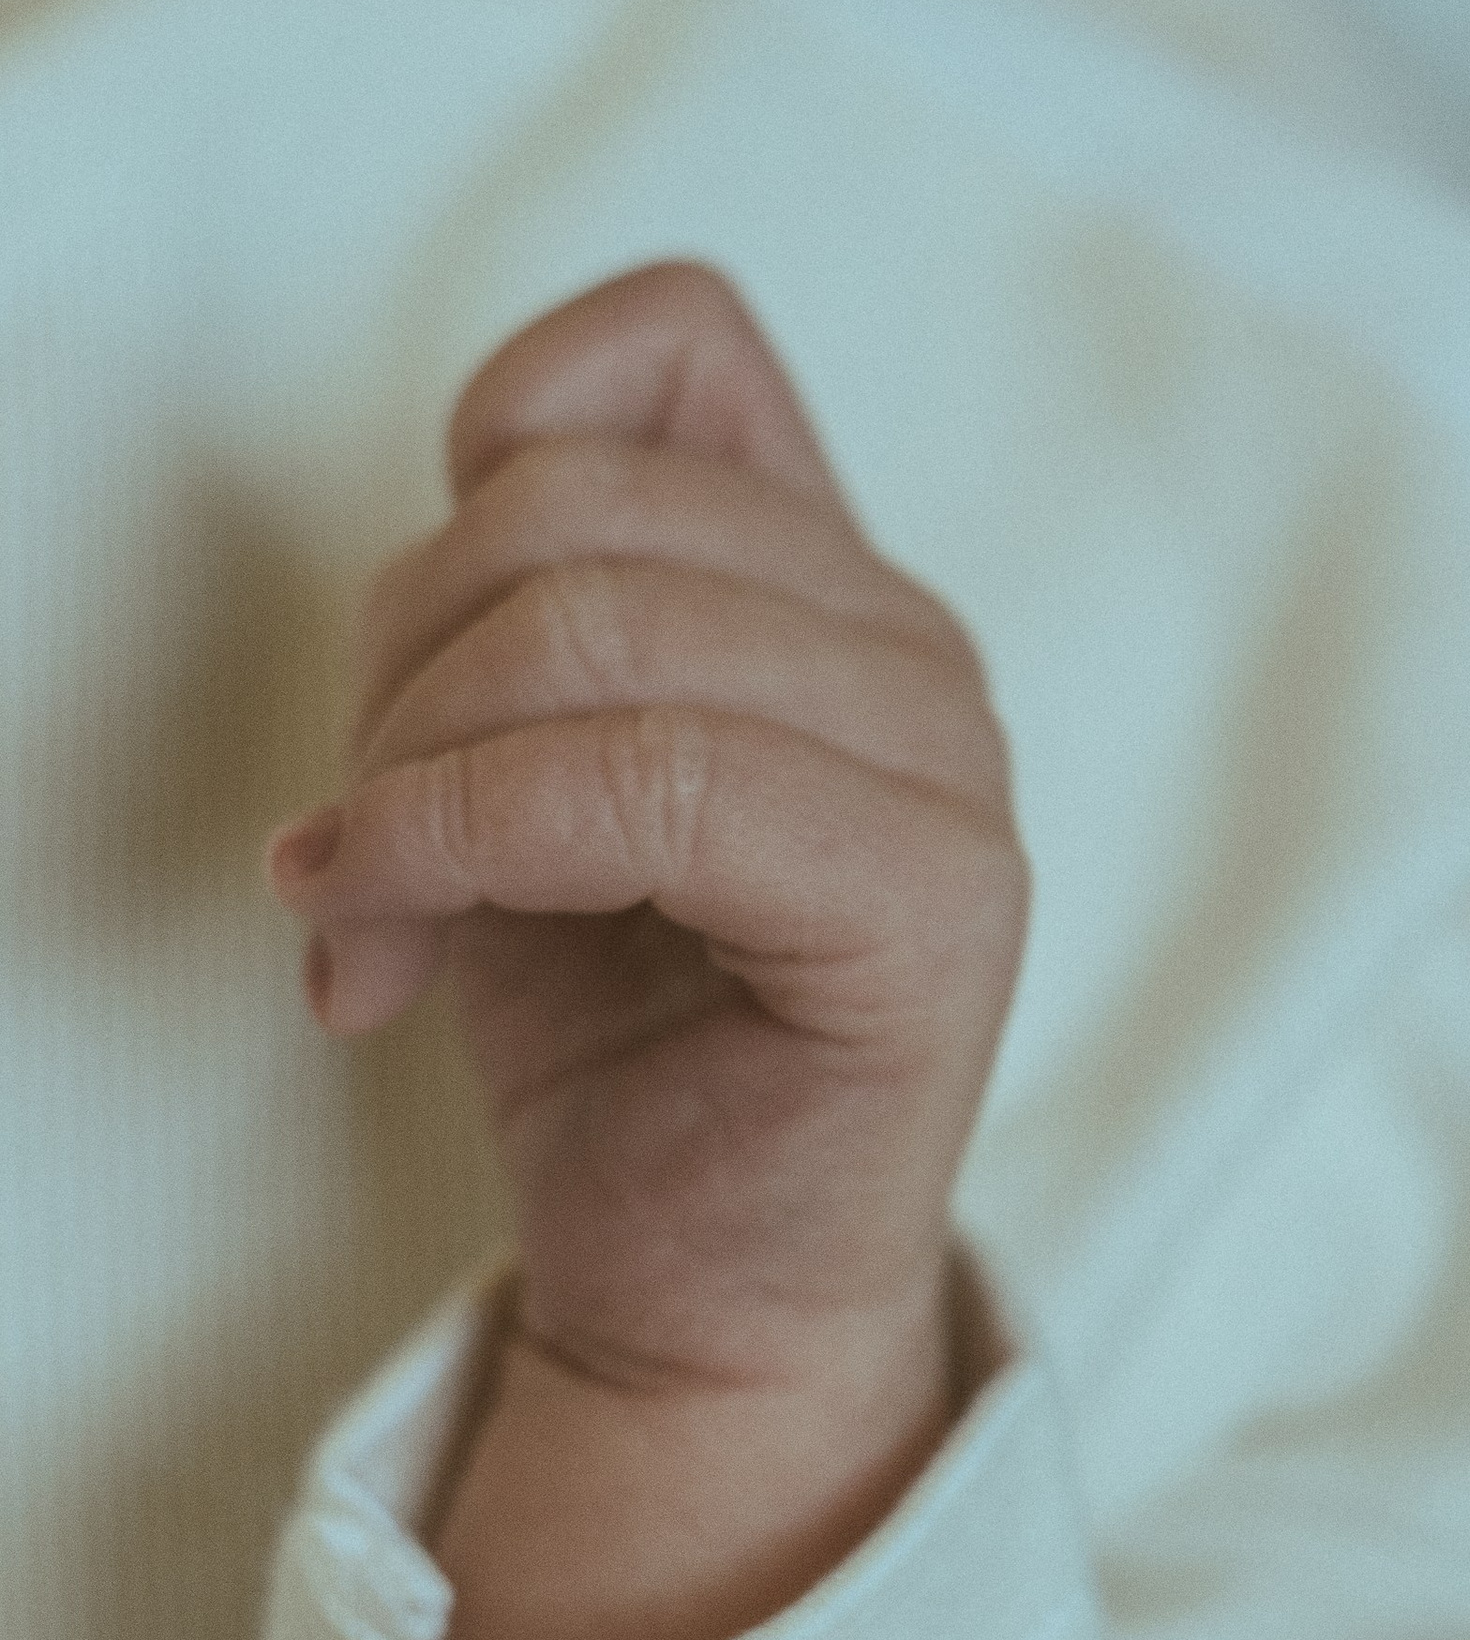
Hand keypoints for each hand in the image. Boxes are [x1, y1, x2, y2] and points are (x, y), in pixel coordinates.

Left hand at [265, 265, 1027, 1639]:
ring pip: (598, 627)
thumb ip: (529, 600)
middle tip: (351, 842)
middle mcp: (911, 640)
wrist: (698, 1299)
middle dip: (394, 667)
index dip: (492, 451)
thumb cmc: (609, 1033)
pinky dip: (458, 848)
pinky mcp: (936, 899)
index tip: (426, 657)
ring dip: (406, 778)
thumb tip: (451, 494)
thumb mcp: (524, 761)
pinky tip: (393, 964)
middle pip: (575, 508)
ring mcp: (947, 763)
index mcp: (830, 575)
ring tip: (370, 914)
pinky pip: (652, 781)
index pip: (673, 340)